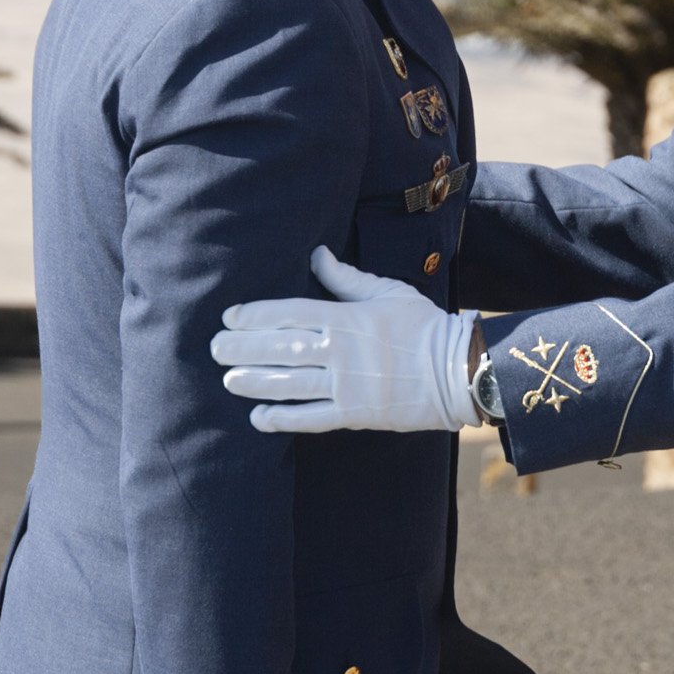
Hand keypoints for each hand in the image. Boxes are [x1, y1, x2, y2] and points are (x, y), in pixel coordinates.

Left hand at [211, 247, 479, 433]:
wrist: (459, 370)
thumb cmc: (425, 326)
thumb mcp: (389, 292)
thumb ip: (347, 278)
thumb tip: (316, 255)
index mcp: (348, 318)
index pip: (291, 314)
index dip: (256, 316)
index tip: (230, 317)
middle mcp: (342, 351)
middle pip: (281, 349)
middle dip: (244, 348)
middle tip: (215, 348)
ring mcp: (348, 385)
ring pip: (290, 383)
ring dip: (255, 382)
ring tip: (228, 380)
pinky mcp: (356, 413)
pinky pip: (312, 418)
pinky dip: (284, 419)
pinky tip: (259, 418)